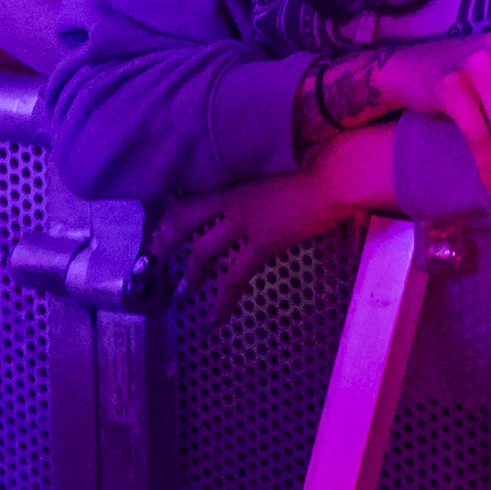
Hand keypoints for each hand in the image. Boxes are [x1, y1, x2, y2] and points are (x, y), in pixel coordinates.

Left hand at [160, 161, 367, 310]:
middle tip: (153, 260)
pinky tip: (216, 318)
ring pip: (204, 250)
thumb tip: (257, 206)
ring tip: (185, 292)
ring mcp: (246, 221)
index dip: (171, 217)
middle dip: (165, 242)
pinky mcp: (263, 242)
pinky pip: (234, 276)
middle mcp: (234, 200)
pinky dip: (223, 300)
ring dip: (192, 274)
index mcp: (237, 183)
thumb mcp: (279, 178)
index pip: (192, 198)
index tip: (159, 231)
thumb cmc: (318, 170)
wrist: (337, 176)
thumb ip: (261, 192)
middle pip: (186, 220)